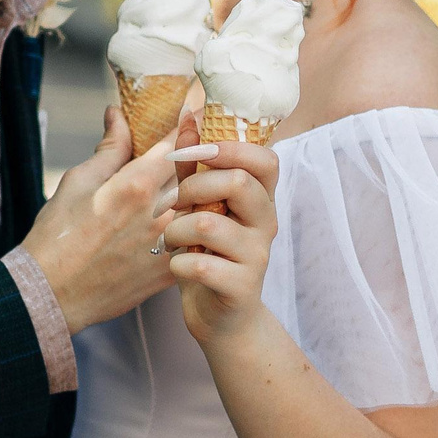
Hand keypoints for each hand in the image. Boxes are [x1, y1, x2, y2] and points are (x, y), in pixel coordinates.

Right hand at [20, 106, 190, 332]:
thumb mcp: (78, 182)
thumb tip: (118, 115)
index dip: (193, 120)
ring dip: (203, 190)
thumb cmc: (57, 236)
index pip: (178, 141)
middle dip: (201, 154)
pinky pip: (195, 239)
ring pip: (203, 205)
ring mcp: (168, 243)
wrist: (50, 294)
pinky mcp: (170, 269)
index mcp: (136, 184)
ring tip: (202, 180)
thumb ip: (109, 149)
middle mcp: (159, 211)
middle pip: (198, 172)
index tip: (201, 107)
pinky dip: (196, 224)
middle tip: (205, 140)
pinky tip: (192, 218)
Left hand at [165, 140, 278, 346]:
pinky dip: (177, 264)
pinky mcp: (241, 287)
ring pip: (208, 224)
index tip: (195, 153)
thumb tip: (188, 117)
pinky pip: (199, 265)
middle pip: (238, 183)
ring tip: (171, 240)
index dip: (229, 148)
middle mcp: (266, 223)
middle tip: (174, 205)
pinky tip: (178, 268)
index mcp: (260, 198)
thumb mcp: (202, 208)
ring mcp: (257, 256)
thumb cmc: (208, 255)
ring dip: (176, 229)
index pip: (265, 159)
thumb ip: (195, 167)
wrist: (221, 320)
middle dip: (193, 189)